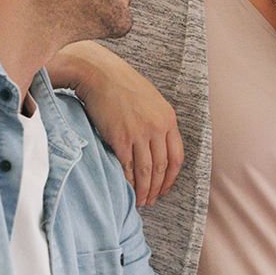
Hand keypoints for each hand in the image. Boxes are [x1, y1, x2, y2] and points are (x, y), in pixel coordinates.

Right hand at [49, 41, 182, 206]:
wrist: (98, 73)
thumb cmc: (121, 83)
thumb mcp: (151, 99)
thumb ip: (157, 121)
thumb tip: (156, 144)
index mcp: (168, 118)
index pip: (177, 156)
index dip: (171, 177)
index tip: (165, 187)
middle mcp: (157, 127)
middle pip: (162, 167)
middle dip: (158, 187)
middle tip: (152, 200)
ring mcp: (139, 133)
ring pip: (146, 170)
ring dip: (144, 189)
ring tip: (141, 201)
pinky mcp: (121, 138)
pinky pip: (128, 166)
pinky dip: (129, 181)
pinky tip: (128, 189)